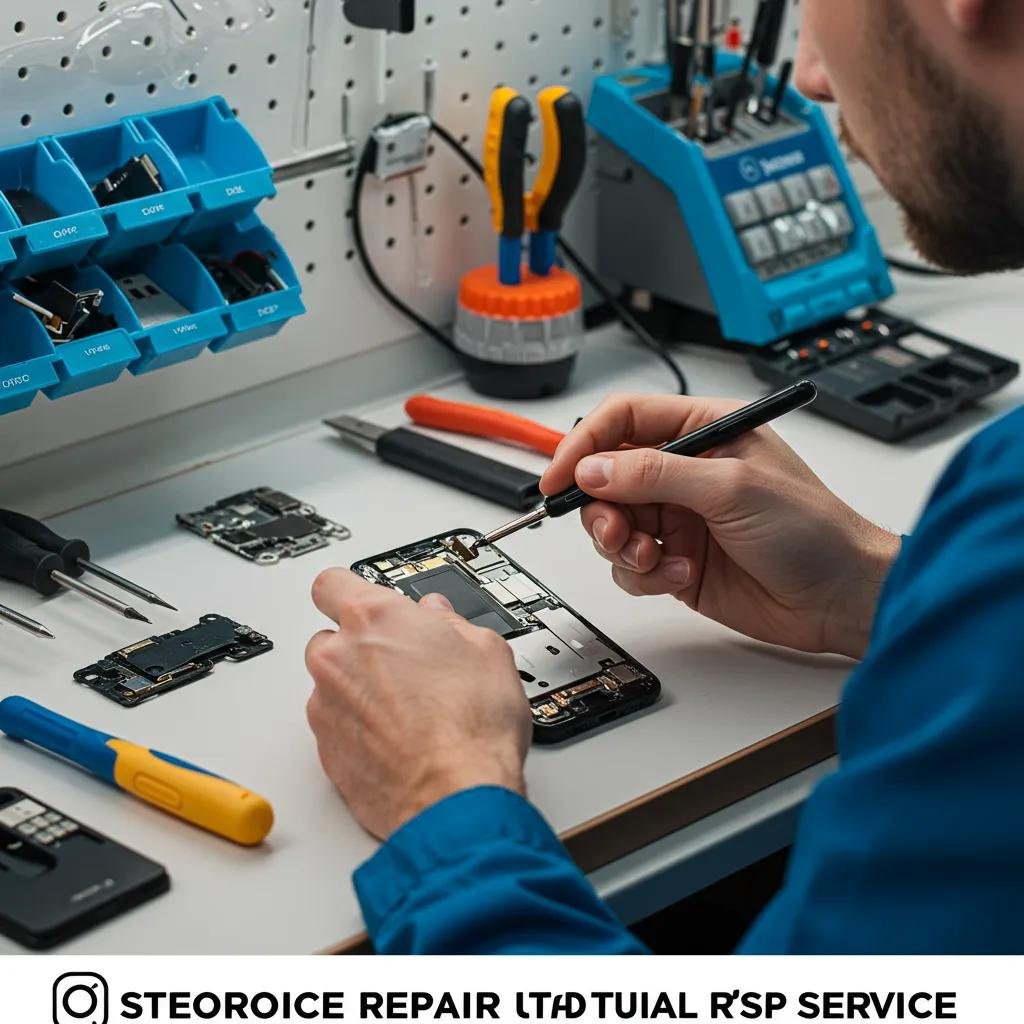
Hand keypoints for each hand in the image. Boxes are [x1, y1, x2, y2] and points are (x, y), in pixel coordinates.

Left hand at [305, 569, 531, 838]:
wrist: (455, 797)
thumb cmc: (472, 727)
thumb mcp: (487, 649)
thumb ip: (451, 622)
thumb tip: (440, 618)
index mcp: (374, 619)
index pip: (332, 583)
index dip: (352, 592)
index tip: (369, 603)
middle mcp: (338, 658)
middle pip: (332, 637)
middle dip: (363, 647)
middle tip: (406, 664)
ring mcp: (326, 706)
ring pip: (333, 684)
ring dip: (360, 690)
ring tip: (410, 710)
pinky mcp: (325, 750)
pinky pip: (336, 725)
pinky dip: (359, 729)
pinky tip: (400, 739)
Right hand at [540, 393, 898, 658]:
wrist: (839, 597)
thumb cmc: (812, 529)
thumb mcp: (730, 487)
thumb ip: (655, 474)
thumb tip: (593, 469)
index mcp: (703, 430)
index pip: (624, 420)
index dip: (584, 444)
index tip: (558, 477)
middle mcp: (685, 471)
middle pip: (607, 476)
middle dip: (601, 507)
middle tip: (614, 531)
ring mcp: (679, 517)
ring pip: (613, 523)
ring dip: (622, 544)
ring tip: (653, 557)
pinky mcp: (676, 559)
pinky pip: (631, 564)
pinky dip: (645, 573)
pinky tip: (682, 574)